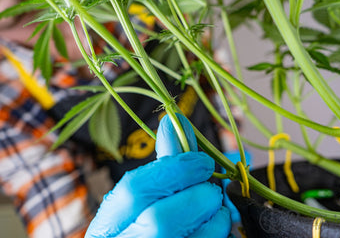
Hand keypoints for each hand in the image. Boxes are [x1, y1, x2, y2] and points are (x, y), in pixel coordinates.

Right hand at [85, 114, 230, 237]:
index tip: (201, 160)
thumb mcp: (144, 197)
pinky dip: (220, 230)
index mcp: (108, 226)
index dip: (174, 169)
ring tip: (213, 206)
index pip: (135, 189)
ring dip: (214, 215)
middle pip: (162, 218)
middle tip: (211, 187)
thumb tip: (173, 122)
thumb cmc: (143, 225)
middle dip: (198, 195)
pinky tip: (214, 224)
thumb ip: (163, 163)